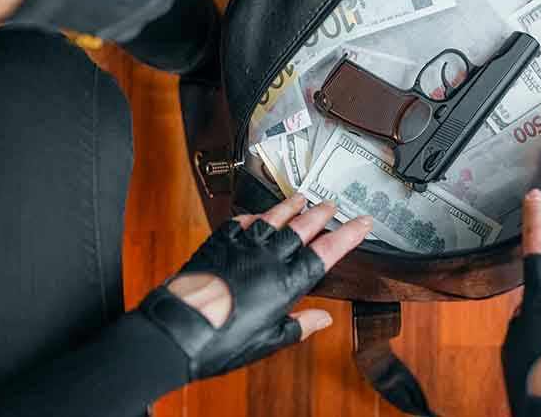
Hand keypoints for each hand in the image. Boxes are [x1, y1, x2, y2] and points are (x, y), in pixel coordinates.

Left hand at [140, 194, 371, 379]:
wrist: (178, 330)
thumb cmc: (221, 341)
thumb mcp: (267, 341)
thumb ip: (298, 326)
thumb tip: (322, 319)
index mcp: (286, 283)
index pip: (326, 252)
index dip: (348, 235)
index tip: (362, 223)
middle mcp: (267, 258)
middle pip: (301, 228)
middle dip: (320, 214)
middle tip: (331, 205)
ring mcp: (242, 246)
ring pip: (272, 218)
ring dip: (289, 207)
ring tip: (301, 198)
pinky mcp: (218, 243)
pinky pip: (239, 223)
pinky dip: (251, 217)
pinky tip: (256, 215)